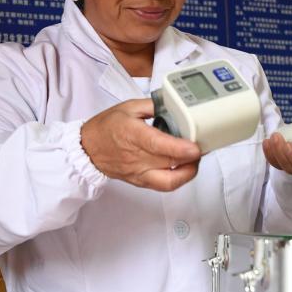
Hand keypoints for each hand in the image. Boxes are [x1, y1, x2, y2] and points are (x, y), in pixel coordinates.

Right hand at [81, 99, 201, 191]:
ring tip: (196, 159)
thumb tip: (173, 105)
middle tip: (204, 145)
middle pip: (170, 162)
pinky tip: (186, 168)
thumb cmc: (106, 127)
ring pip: (170, 180)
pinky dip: (179, 179)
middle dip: (192, 157)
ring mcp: (139, 172)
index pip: (159, 146)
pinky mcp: (141, 181)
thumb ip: (153, 106)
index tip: (196, 147)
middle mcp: (136, 156)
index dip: (180, 149)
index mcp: (133, 134)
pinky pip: (164, 185)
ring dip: (188, 171)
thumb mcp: (128, 107)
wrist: (87, 149)